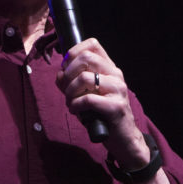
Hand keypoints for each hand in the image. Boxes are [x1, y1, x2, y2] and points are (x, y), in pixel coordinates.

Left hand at [57, 38, 149, 167]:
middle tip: (66, 88)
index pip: (93, 44)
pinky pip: (87, 99)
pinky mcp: (116, 106)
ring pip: (84, 78)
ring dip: (70, 91)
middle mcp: (116, 75)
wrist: (123, 138)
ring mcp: (118, 90)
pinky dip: (75, 105)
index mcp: (110, 68)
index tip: (66, 68)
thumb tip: (59, 74)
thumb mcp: (86, 94)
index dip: (73, 52)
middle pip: (86, 58)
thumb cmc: (102, 115)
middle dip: (68, 73)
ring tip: (70, 102)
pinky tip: (76, 111)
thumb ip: (72, 82)